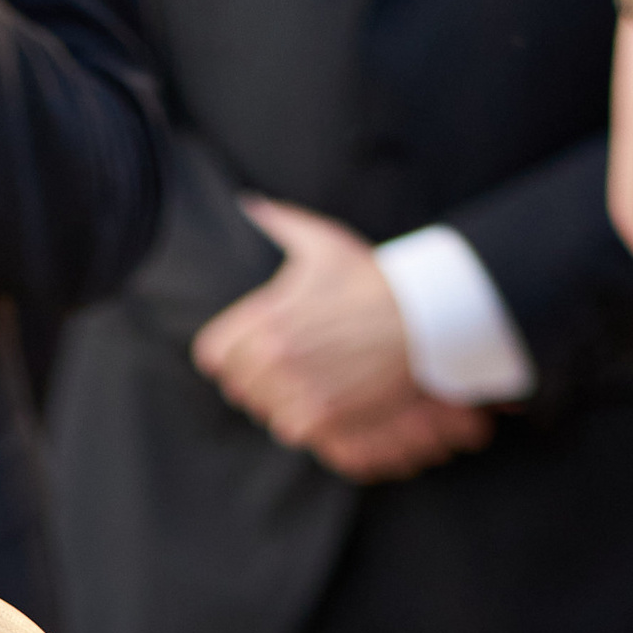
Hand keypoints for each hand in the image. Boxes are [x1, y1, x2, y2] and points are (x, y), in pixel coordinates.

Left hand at [194, 200, 484, 475]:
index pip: (212, 355)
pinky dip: (303, 419)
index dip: (230, 353)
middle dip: (256, 377)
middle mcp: (273, 357)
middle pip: (236, 386)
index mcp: (263, 318)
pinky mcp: (321, 416)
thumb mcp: (322, 242)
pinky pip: (289, 430)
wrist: (420, 317)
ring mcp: (296, 389)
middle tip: (288, 365)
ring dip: (279, 399)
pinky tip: (324, 398)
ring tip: (309, 380)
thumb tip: (249, 203)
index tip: (251, 350)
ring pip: (262, 409)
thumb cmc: (369, 279)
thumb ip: (278, 222)